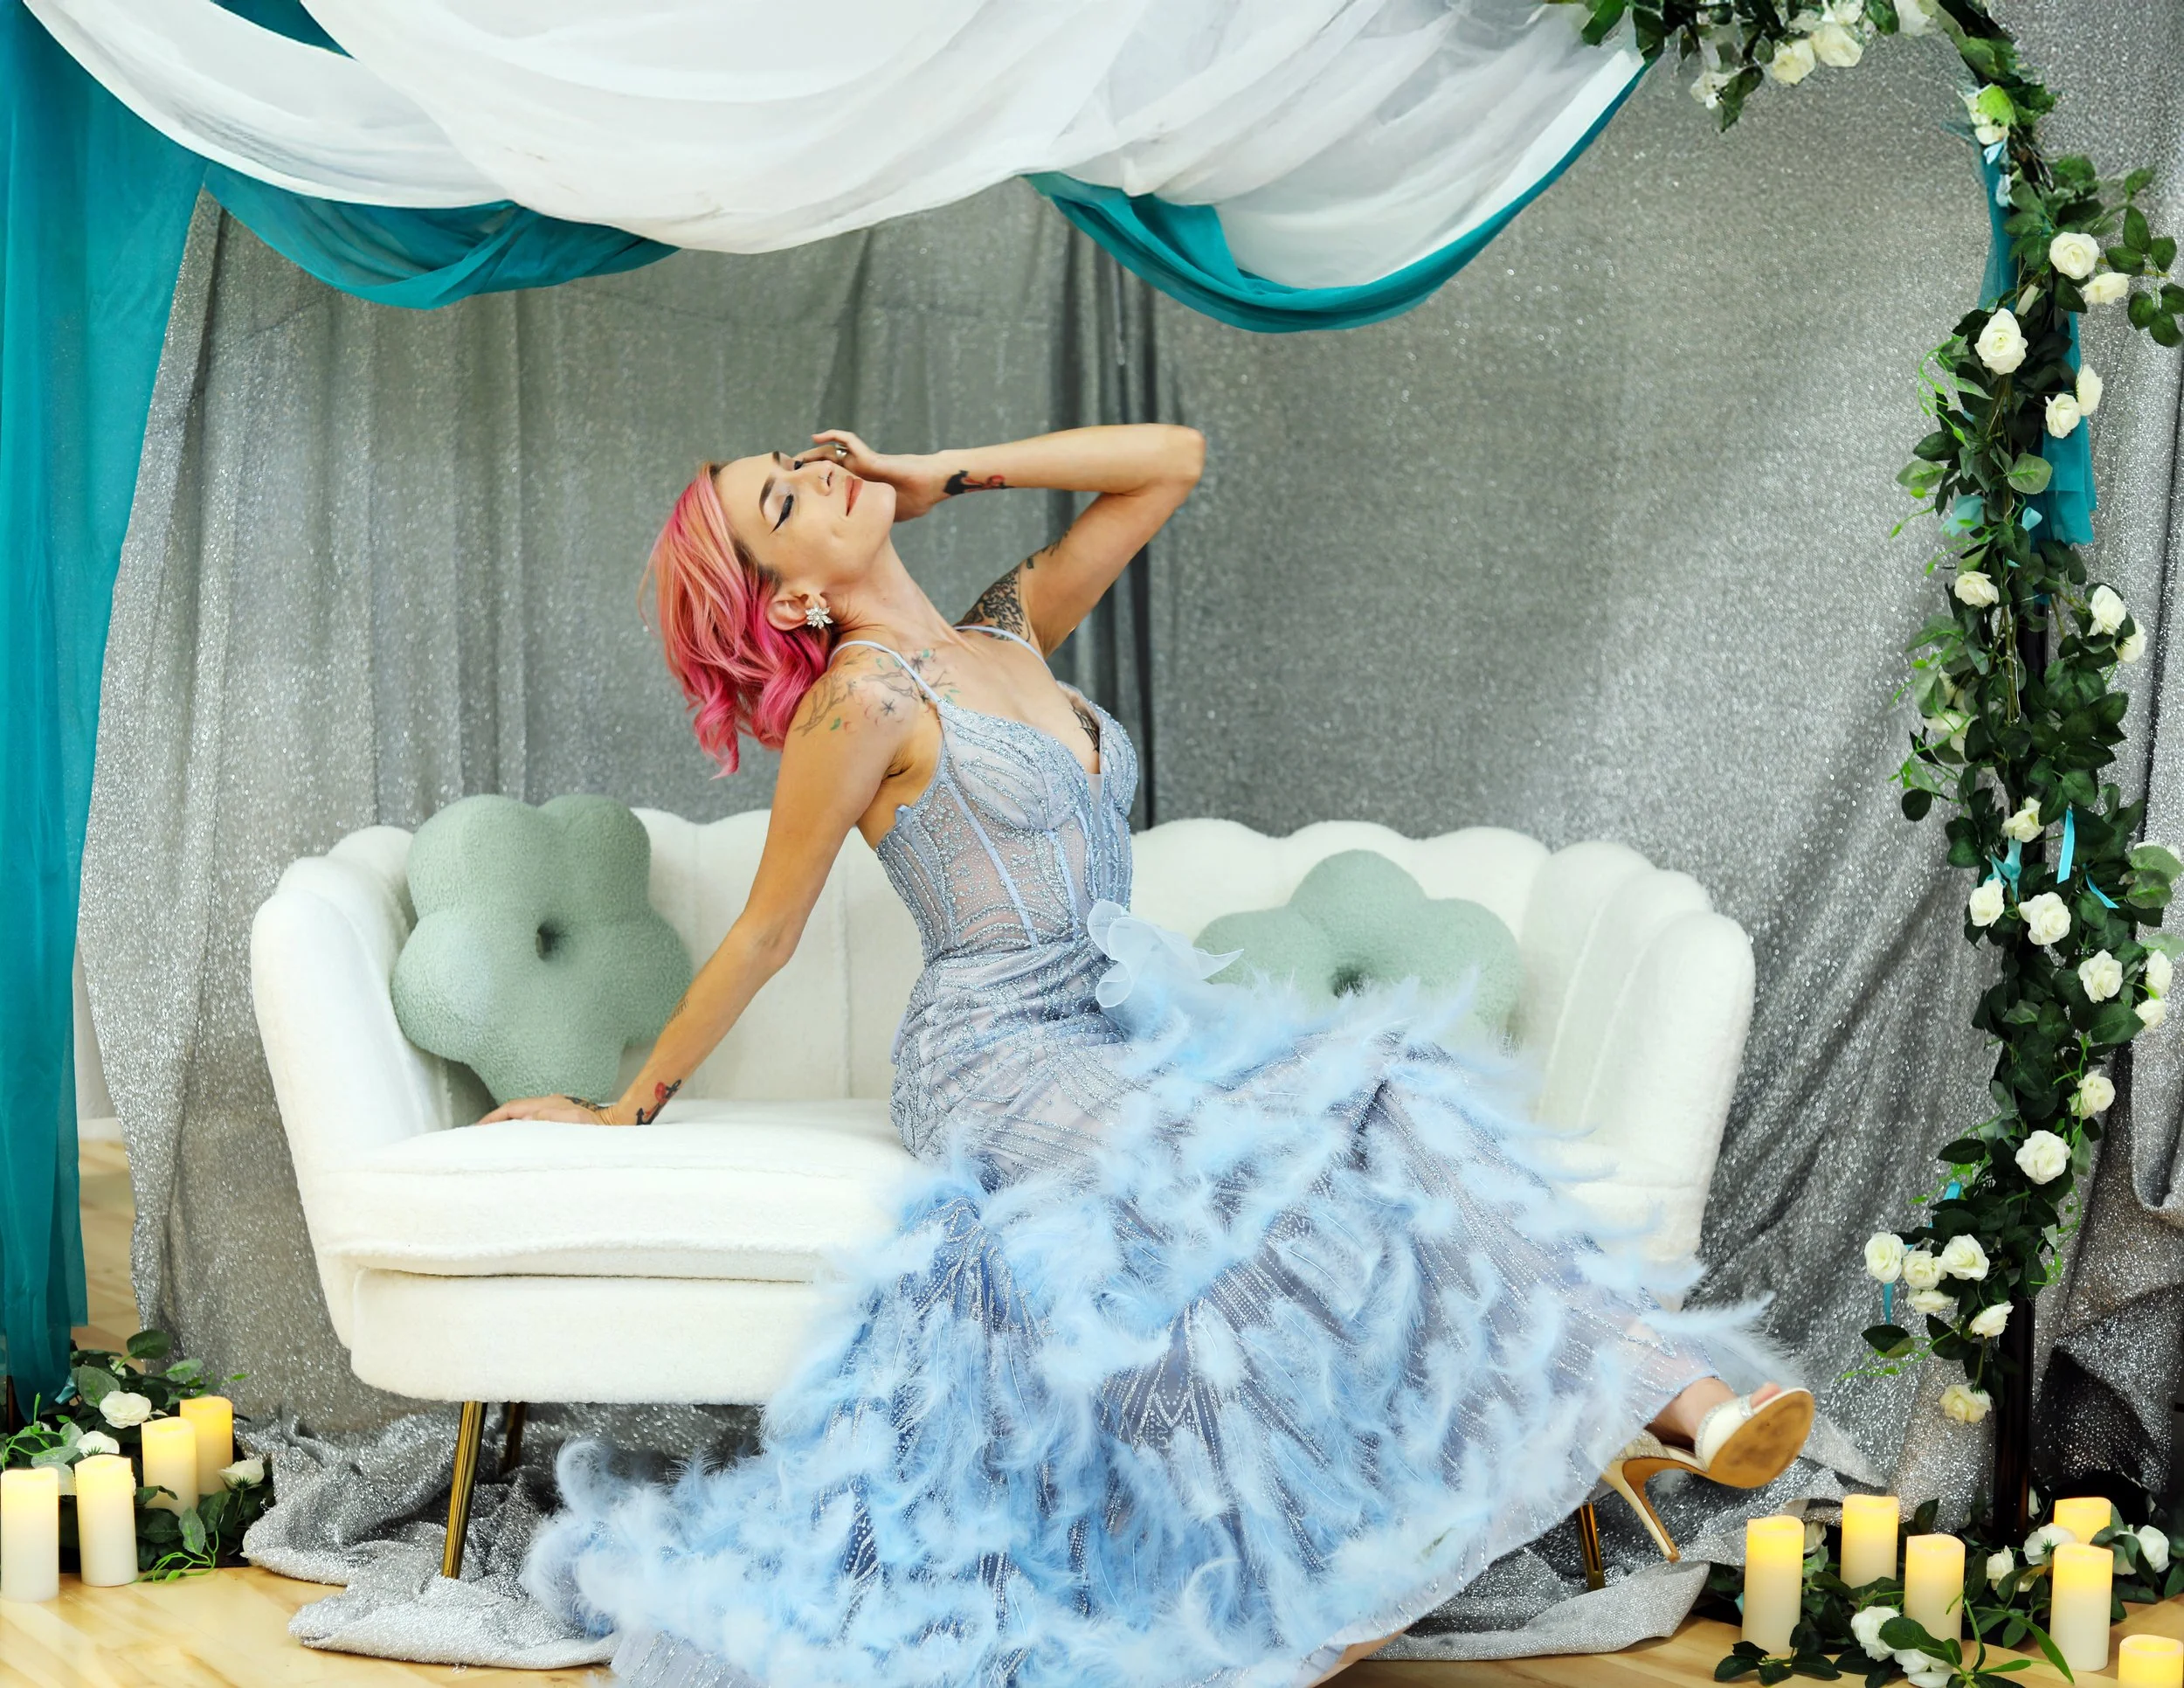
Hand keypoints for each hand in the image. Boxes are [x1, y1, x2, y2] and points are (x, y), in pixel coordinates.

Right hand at [478, 1095, 631, 1124]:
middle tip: (479, 1135)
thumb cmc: (598, 1128)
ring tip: (493, 1138)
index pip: (513, 1108)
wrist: (618, 1126)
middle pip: (515, 1110)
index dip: (493, 1117)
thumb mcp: (573, 1122)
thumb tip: (525, 1118)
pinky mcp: (561, 1118)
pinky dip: (521, 1128)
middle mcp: (550, 1104)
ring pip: (523, 1115)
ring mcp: (556, 1110)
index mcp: (549, 1104)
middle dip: (495, 1121)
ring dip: (507, 1124)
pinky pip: (534, 1121)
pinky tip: (518, 1139)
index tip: (478, 1128)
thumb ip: (548, 1118)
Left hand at [799, 429, 951, 521]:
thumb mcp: (889, 516)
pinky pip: (850, 441)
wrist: (932, 485)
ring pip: (833, 452)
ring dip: (813, 454)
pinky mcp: (871, 457)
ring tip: (794, 457)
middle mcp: (860, 471)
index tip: (799, 495)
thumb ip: (874, 524)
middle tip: (788, 476)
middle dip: (808, 471)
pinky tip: (817, 435)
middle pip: (828, 467)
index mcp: (863, 485)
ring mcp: (865, 462)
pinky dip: (834, 435)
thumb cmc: (918, 499)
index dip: (817, 488)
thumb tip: (862, 549)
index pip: (834, 484)